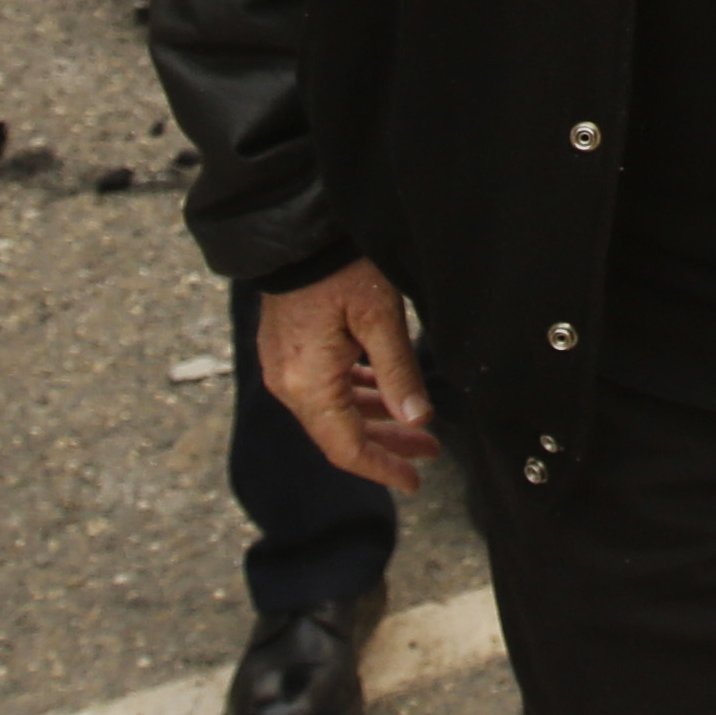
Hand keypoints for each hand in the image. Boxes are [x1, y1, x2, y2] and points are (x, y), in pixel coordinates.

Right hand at [256, 260, 438, 491]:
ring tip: (417, 425)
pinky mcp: (288, 351)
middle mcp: (289, 384)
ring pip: (334, 411)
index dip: (382, 469)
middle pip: (340, 433)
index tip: (414, 482)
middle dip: (386, 446)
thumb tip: (418, 419)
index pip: (346, 448)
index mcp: (309, 385)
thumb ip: (399, 372)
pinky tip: (385, 393)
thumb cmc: (339, 269)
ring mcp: (285, 368)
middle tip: (430, 451)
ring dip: (374, 420)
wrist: (297, 232)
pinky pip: (324, 388)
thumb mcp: (380, 318)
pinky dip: (356, 396)